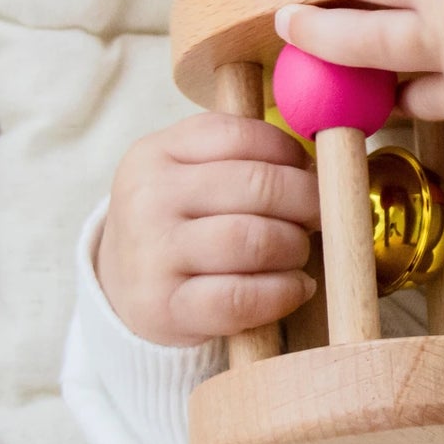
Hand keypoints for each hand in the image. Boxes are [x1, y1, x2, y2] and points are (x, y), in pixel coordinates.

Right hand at [94, 114, 320, 346]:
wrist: (124, 287)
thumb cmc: (180, 220)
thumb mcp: (190, 172)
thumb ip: (242, 155)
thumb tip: (319, 161)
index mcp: (155, 153)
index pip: (242, 136)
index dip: (290, 153)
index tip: (309, 171)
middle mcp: (148, 199)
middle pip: (258, 185)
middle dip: (307, 201)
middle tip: (318, 215)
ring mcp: (152, 255)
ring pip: (256, 240)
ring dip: (295, 247)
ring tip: (297, 253)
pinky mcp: (164, 307)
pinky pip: (242, 298)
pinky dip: (283, 292)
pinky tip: (295, 287)